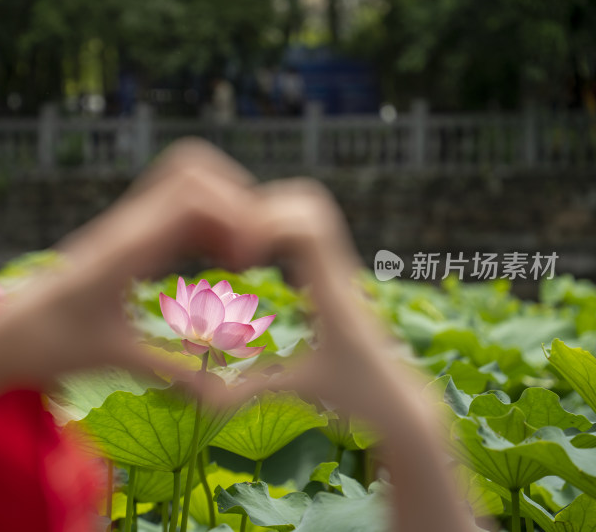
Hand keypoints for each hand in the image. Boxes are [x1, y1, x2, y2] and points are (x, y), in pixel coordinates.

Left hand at [0, 139, 261, 409]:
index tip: (247, 260)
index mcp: (126, 248)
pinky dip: (205, 218)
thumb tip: (219, 392)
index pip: (191, 196)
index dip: (234, 214)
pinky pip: (172, 204)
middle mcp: (127, 225)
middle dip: (235, 200)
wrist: (2, 332)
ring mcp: (126, 225)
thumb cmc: (48, 343)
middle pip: (192, 171)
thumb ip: (168, 368)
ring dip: (221, 204)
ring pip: (183, 180)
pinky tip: (216, 257)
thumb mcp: (111, 356)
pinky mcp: (127, 235)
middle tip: (250, 252)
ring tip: (239, 254)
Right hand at [250, 178, 474, 531]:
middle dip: (266, 208)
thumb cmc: (356, 399)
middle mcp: (340, 273)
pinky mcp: (338, 275)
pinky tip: (257, 258)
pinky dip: (282, 229)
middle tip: (235, 241)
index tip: (241, 253)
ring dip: (274, 214)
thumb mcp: (299, 390)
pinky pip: (312, 231)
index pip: (307, 229)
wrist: (403, 402)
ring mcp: (342, 270)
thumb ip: (249, 392)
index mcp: (331, 294)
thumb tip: (202, 401)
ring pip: (314, 210)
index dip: (267, 224)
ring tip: (242, 245)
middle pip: (310, 203)